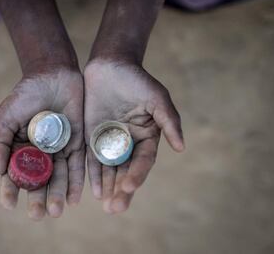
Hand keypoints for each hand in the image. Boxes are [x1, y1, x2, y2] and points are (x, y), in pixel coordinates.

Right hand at [0, 67, 83, 219]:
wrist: (53, 75)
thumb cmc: (26, 94)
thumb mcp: (6, 116)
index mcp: (20, 149)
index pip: (14, 174)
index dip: (10, 190)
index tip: (9, 204)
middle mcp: (40, 154)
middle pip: (38, 181)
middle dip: (38, 199)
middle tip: (38, 214)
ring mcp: (59, 150)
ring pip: (59, 177)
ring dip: (58, 195)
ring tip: (57, 211)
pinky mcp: (77, 144)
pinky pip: (78, 166)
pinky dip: (77, 182)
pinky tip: (74, 198)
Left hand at [84, 59, 183, 213]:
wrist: (110, 65)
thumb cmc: (137, 80)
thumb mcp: (157, 98)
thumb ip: (169, 122)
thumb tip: (181, 148)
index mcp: (147, 136)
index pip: (144, 161)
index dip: (138, 174)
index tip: (128, 186)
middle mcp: (129, 143)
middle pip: (127, 170)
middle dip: (122, 189)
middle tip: (116, 208)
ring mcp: (110, 141)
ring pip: (110, 169)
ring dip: (108, 187)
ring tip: (106, 205)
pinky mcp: (92, 137)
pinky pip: (93, 159)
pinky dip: (94, 174)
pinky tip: (93, 190)